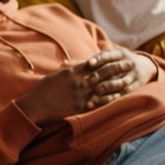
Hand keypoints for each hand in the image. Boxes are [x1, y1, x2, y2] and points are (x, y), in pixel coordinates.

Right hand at [15, 49, 152, 124]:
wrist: (35, 106)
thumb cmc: (42, 91)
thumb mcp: (55, 76)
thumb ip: (67, 71)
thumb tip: (74, 66)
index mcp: (71, 73)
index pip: (93, 64)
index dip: (106, 60)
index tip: (117, 56)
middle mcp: (78, 82)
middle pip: (101, 74)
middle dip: (116, 68)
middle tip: (129, 64)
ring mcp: (80, 95)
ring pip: (102, 87)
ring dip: (116, 83)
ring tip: (128, 79)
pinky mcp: (79, 107)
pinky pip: (97, 102)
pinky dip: (108, 98)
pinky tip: (117, 96)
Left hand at [80, 49, 154, 106]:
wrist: (146, 67)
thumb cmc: (117, 64)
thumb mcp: (108, 59)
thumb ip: (88, 63)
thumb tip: (63, 64)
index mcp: (120, 54)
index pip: (108, 55)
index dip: (99, 59)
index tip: (88, 64)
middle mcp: (128, 63)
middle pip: (112, 69)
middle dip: (97, 76)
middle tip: (83, 84)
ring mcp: (134, 75)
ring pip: (118, 82)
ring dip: (104, 89)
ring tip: (91, 97)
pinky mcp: (137, 87)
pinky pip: (124, 93)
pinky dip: (112, 98)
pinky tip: (102, 103)